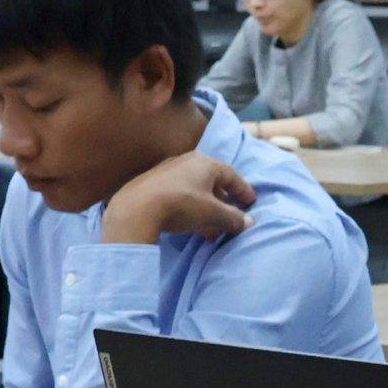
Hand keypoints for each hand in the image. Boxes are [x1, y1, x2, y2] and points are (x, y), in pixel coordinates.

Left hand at [99, 152, 257, 243]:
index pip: (231, 175)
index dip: (243, 189)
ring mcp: (167, 170)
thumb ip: (233, 218)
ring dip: (206, 206)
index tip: (251, 202)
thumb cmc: (182, 205)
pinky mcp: (151, 183)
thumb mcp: (212, 214)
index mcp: (205, 163)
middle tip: (231, 215)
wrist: (136, 208)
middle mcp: (186, 161)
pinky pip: (179, 193)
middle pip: (212, 181)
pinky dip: (190, 207)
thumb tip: (249, 223)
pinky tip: (190, 223)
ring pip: (195, 188)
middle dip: (223, 200)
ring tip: (211, 226)